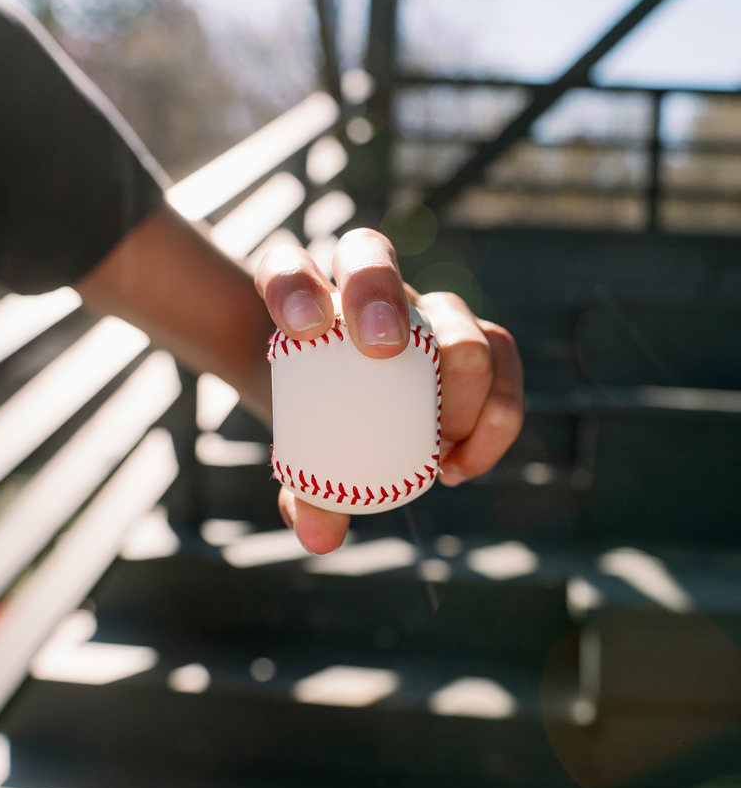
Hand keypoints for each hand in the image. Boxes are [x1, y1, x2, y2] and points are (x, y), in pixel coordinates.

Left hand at [255, 228, 523, 554]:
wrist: (347, 402)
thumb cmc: (315, 418)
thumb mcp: (300, 452)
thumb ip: (306, 487)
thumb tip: (319, 533)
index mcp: (302, 301)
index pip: (286, 267)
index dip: (296, 284)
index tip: (305, 331)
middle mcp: (362, 290)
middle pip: (370, 254)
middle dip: (380, 295)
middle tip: (384, 356)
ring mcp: (420, 309)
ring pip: (452, 310)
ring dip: (460, 375)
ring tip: (442, 446)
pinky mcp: (468, 336)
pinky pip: (501, 355)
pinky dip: (498, 411)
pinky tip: (464, 463)